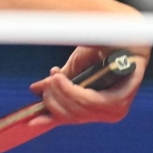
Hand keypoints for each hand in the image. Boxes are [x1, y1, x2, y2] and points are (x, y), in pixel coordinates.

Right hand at [27, 45, 148, 126]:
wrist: (119, 31)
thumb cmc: (100, 47)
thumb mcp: (75, 68)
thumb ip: (60, 83)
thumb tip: (35, 91)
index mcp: (99, 108)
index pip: (72, 119)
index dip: (52, 119)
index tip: (31, 121)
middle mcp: (109, 112)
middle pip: (72, 116)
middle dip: (53, 100)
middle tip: (45, 84)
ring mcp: (117, 108)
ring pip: (79, 110)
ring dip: (60, 93)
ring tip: (52, 78)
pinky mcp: (121, 98)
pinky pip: (89, 102)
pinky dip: (71, 91)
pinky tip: (60, 79)